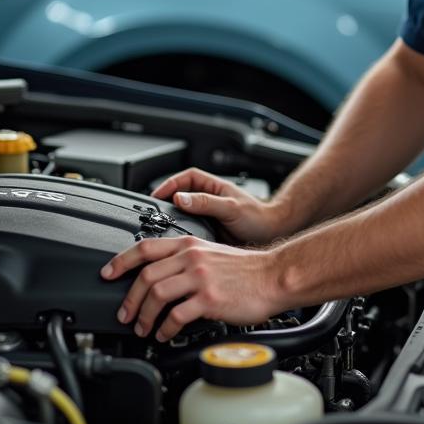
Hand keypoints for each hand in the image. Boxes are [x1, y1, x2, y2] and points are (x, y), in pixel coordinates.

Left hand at [101, 236, 281, 340]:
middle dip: (129, 299)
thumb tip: (160, 276)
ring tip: (143, 328)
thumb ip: (186, 259)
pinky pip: (177, 316)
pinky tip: (164, 334)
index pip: (145, 247)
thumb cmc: (246, 269)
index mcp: (189, 244)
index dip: (120, 261)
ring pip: (157, 295)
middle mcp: (192, 257)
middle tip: (124, 314)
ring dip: (144, 316)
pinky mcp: (209, 299)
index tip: (107, 273)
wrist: (273, 276)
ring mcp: (200, 278)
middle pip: (145, 275)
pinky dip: (165, 328)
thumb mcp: (211, 252)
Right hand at [152, 167, 289, 242]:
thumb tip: (180, 198)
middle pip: (179, 196)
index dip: (169, 184)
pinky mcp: (208, 233)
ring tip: (157, 229)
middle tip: (152, 214)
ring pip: (182, 215)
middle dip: (164, 202)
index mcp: (213, 187)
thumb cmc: (258, 217)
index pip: (185, 178)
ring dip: (171, 220)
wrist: (271, 236)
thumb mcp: (231, 208)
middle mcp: (208, 200)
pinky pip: (189, 231)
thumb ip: (206, 203)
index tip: (155, 195)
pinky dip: (179, 236)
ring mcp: (207, 216)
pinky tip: (174, 244)